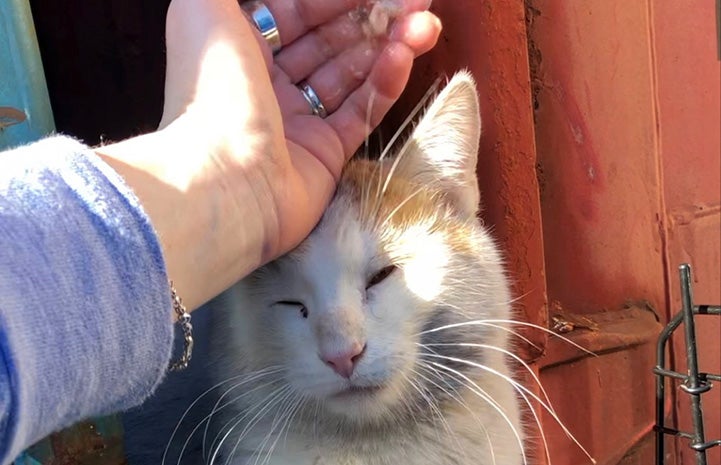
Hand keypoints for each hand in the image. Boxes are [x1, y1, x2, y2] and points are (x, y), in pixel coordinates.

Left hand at [97, 0, 440, 309]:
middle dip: (372, 17)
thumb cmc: (212, 91)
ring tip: (425, 25)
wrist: (225, 181)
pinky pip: (361, 112)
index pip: (298, 11)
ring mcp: (299, 121)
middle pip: (329, 41)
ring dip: (388, 45)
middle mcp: (270, 83)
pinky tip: (405, 56)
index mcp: (241, 49)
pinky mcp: (326, 155)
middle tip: (416, 1)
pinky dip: (385, 83)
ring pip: (351, 73)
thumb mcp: (201, 10)